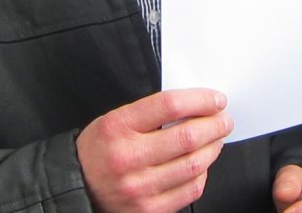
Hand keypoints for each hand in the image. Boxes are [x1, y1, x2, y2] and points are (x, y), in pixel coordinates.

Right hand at [76, 88, 232, 211]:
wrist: (77, 188)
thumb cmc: (99, 150)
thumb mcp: (115, 119)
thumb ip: (151, 112)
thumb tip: (194, 106)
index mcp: (119, 127)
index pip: (169, 106)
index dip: (200, 100)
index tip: (216, 100)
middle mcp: (129, 158)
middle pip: (187, 136)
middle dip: (215, 124)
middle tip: (224, 119)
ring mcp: (140, 188)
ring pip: (194, 164)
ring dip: (214, 148)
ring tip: (217, 139)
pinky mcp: (150, 210)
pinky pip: (190, 190)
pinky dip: (202, 174)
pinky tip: (201, 164)